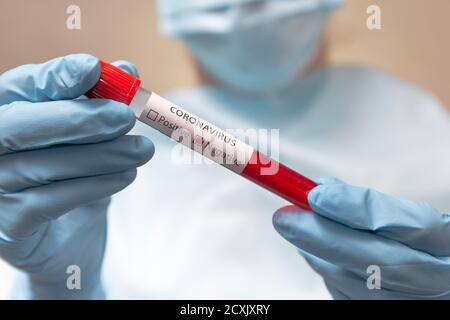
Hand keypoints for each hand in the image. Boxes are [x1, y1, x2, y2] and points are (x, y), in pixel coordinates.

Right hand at [0, 54, 153, 298]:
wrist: (67, 237)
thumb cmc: (75, 174)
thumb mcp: (88, 135)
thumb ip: (101, 101)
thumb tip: (127, 69)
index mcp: (3, 114)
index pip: (19, 87)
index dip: (55, 76)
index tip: (92, 69)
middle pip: (19, 125)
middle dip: (79, 117)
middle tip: (126, 116)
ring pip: (43, 165)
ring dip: (101, 155)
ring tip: (141, 150)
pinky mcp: (11, 225)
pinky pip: (54, 201)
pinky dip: (97, 185)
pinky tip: (126, 175)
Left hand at [273, 177, 449, 298]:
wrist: (437, 279)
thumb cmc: (422, 242)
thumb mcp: (412, 214)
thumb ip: (372, 204)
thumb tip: (321, 190)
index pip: (410, 226)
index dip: (358, 209)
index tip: (316, 194)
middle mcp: (440, 282)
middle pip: (376, 263)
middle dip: (322, 237)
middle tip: (283, 217)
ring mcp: (415, 305)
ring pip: (356, 286)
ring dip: (317, 256)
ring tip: (294, 228)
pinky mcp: (389, 314)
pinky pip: (349, 298)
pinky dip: (327, 273)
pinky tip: (316, 254)